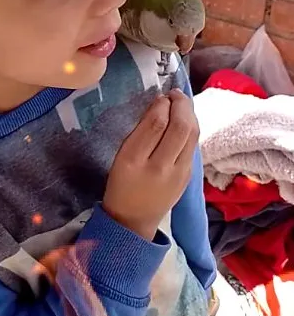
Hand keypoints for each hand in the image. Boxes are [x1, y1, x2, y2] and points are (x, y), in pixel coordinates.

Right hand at [103, 90, 198, 240]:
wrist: (133, 221)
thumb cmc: (122, 184)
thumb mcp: (121, 156)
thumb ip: (141, 132)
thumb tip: (160, 105)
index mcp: (134, 161)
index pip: (156, 124)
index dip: (162, 104)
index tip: (161, 96)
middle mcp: (159, 167)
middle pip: (180, 127)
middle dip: (181, 104)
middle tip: (175, 94)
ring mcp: (178, 174)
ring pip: (192, 135)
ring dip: (190, 114)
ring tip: (181, 104)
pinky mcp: (188, 177)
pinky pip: (193, 146)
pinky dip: (191, 128)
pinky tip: (184, 122)